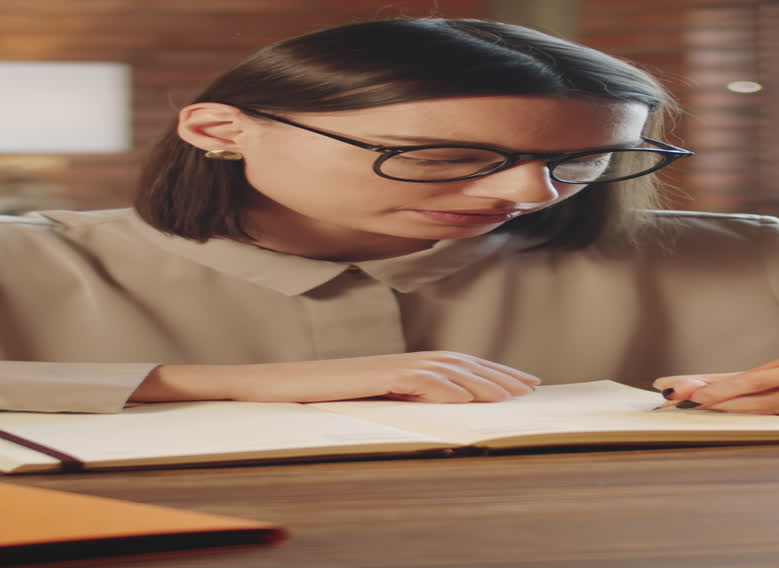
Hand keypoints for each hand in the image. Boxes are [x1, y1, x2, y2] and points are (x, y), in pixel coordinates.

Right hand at [131, 351, 540, 404]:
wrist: (249, 389)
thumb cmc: (292, 403)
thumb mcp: (349, 406)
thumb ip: (383, 405)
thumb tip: (418, 417)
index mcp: (387, 369)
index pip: (446, 366)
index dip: (482, 373)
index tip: (513, 384)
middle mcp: (387, 362)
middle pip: (453, 364)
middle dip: (494, 375)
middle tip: (530, 387)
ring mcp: (376, 368)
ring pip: (442, 371)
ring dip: (482, 382)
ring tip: (513, 395)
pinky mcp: (364, 378)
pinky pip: (414, 382)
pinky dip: (445, 390)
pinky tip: (469, 401)